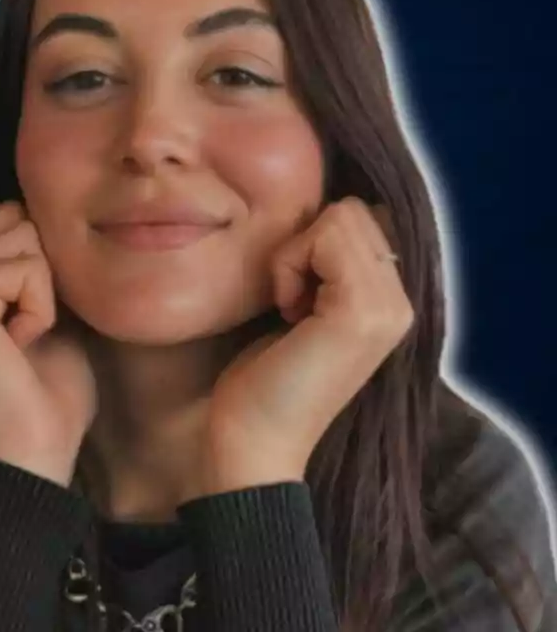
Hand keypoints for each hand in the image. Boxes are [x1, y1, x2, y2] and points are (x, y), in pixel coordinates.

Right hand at [0, 201, 96, 486]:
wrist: (36, 448)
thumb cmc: (52, 391)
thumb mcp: (56, 310)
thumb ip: (42, 264)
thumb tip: (53, 219)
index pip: (9, 214)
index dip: (42, 254)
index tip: (39, 312)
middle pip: (18, 216)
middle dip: (45, 267)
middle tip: (32, 326)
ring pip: (24, 236)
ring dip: (45, 289)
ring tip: (26, 336)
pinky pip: (25, 269)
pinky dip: (40, 307)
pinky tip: (21, 343)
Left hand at [180, 197, 414, 500]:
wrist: (252, 444)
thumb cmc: (262, 382)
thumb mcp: (301, 310)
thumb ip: (325, 270)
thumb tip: (317, 219)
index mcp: (393, 303)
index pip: (364, 219)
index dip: (316, 244)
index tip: (297, 298)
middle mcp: (403, 303)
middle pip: (352, 212)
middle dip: (305, 245)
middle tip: (292, 304)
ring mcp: (389, 307)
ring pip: (340, 218)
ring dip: (295, 256)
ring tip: (291, 310)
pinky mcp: (362, 311)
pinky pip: (322, 238)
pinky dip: (289, 266)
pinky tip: (287, 314)